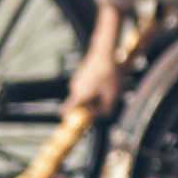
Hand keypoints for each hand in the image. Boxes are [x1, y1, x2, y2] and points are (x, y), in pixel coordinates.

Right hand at [58, 3, 134, 130]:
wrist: (105, 52)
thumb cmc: (107, 72)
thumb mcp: (112, 95)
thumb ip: (107, 108)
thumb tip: (104, 115)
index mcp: (79, 95)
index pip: (65, 112)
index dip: (71, 120)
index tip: (80, 125)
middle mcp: (75, 88)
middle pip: (77, 105)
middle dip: (89, 108)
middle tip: (101, 107)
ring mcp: (78, 80)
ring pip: (83, 95)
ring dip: (93, 98)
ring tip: (106, 94)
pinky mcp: (82, 75)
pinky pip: (85, 87)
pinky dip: (93, 90)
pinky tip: (105, 85)